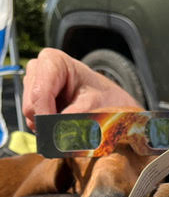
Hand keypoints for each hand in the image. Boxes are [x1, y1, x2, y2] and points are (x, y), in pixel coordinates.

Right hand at [23, 48, 141, 130]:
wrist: (110, 102)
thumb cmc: (105, 99)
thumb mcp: (95, 107)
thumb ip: (75, 119)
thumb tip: (58, 135)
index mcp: (53, 61)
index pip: (40, 94)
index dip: (47, 118)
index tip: (61, 133)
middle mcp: (38, 68)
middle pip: (30, 106)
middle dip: (48, 122)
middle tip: (71, 126)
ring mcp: (33, 83)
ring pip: (30, 116)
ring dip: (48, 125)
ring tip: (70, 120)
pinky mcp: (33, 98)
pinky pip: (32, 120)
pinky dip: (47, 126)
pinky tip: (63, 120)